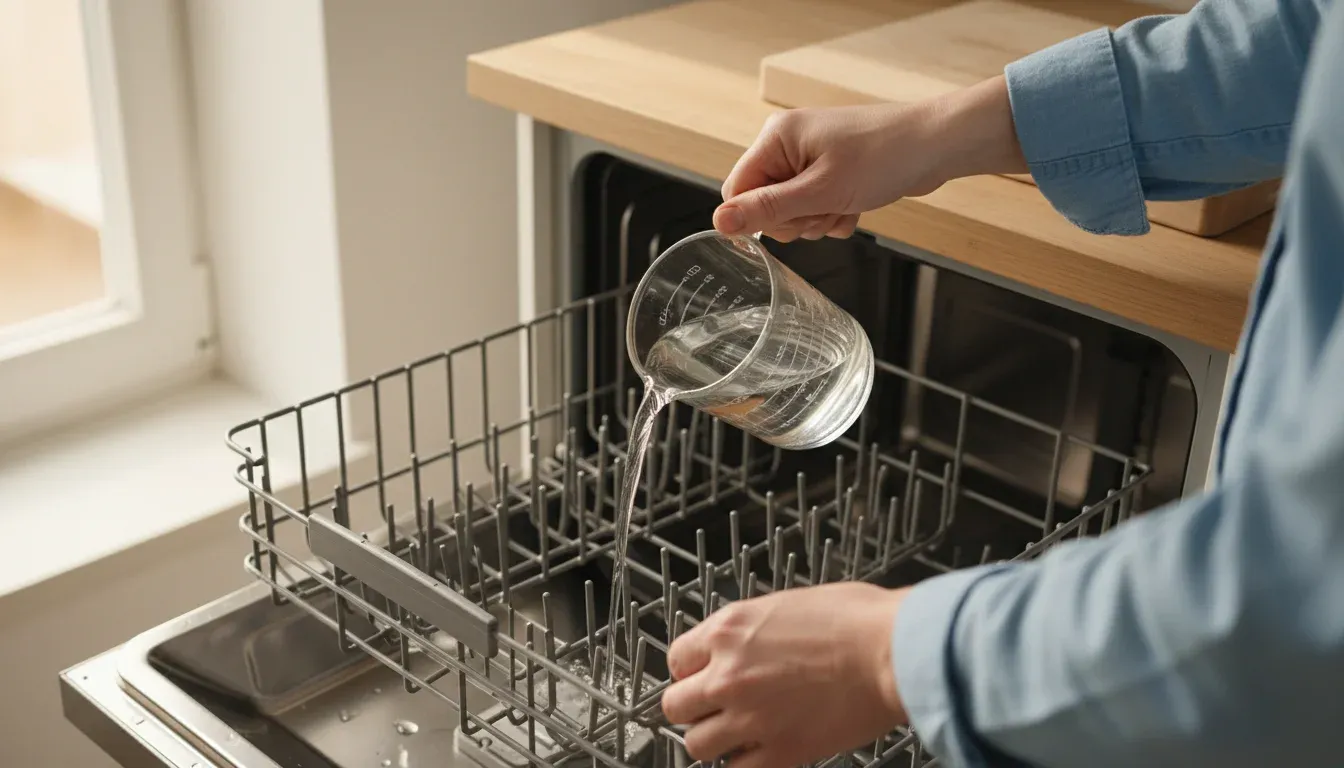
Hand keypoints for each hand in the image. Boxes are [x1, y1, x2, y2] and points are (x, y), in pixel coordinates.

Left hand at [661, 583, 910, 767]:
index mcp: (729, 630)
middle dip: (693, 708)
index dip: (690, 670)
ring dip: (713, 741)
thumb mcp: (788, 604)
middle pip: (676, 706)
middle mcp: (729, 674)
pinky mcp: (780, 751)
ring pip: (697, 745)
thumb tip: (749, 642)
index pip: (677, 659)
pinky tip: (761, 753)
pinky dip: (745, 765)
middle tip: (714, 708)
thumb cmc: (857, 620)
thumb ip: (755, 629)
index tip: (702, 676)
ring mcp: (750, 716)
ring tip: (735, 734)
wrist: (893, 651)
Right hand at [714, 76, 1026, 241]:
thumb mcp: (820, 191)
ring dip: (816, 220)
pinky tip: (854, 207)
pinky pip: (814, 206)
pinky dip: (832, 214)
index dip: (757, 217)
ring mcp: (810, 157)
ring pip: (790, 210)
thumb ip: (767, 209)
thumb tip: (719, 222)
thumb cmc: (884, 157)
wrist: (937, 145)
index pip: (736, 190)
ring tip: (845, 206)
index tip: (790, 223)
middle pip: (763, 203)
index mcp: (776, 138)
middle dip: (794, 220)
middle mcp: (788, 143)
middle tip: (824, 212)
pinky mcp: (830, 170)